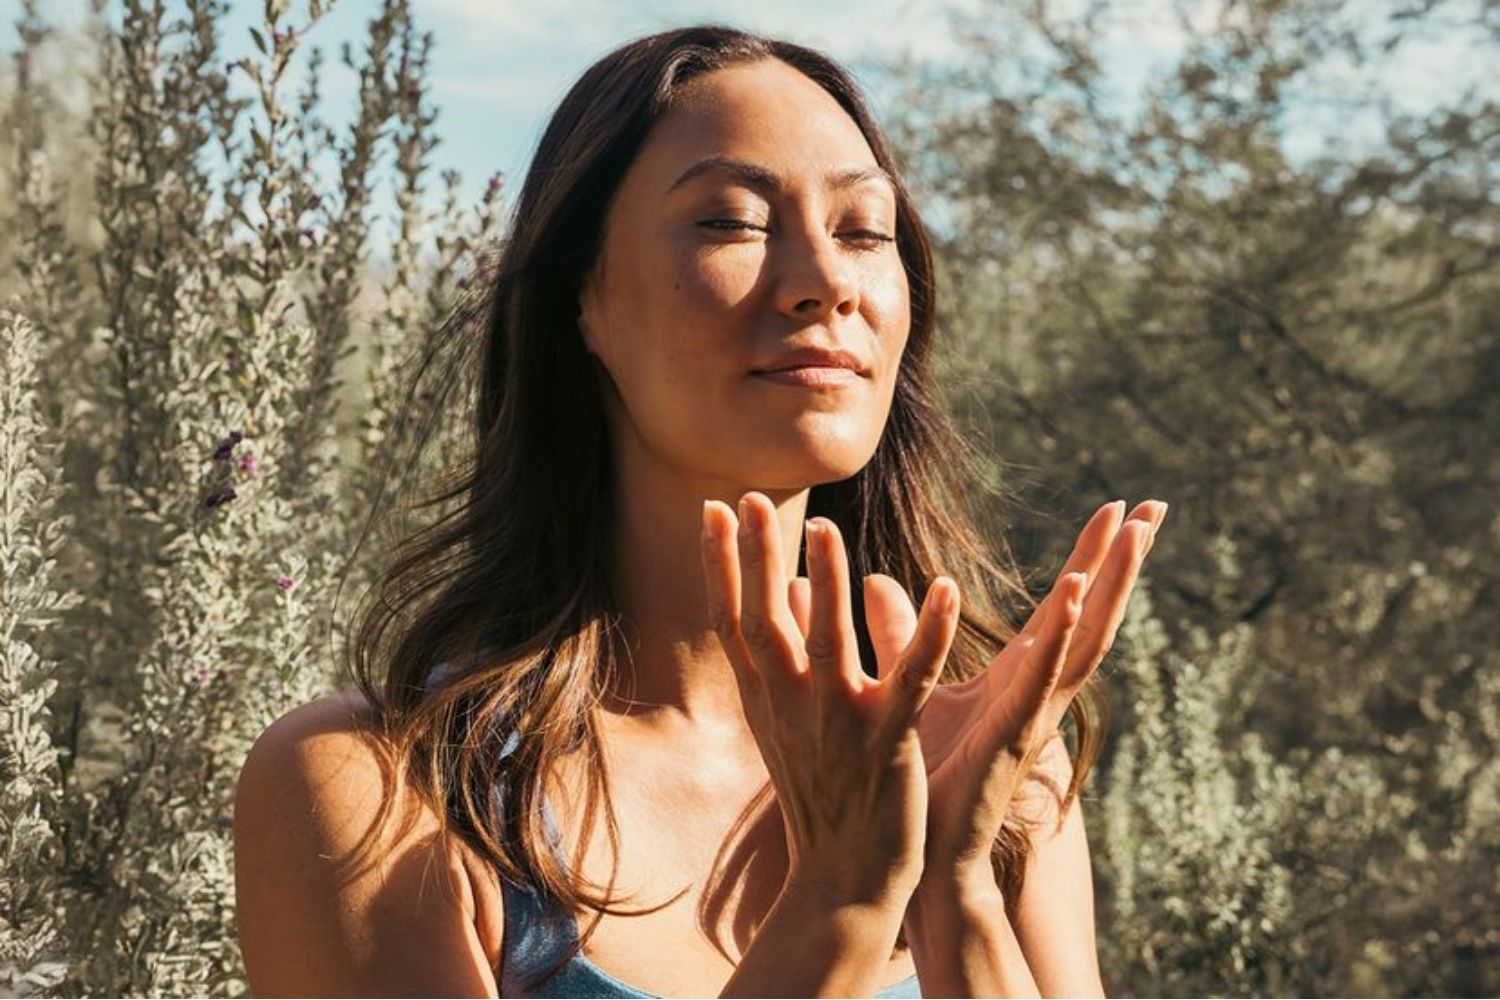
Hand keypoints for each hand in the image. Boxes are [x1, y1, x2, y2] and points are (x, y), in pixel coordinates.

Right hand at [700, 492, 963, 906]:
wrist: (843, 880)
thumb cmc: (821, 792)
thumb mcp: (789, 722)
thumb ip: (788, 655)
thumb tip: (792, 588)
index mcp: (767, 699)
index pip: (733, 620)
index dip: (721, 563)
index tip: (712, 508)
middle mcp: (791, 707)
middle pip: (766, 621)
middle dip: (757, 558)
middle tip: (749, 497)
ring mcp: (837, 725)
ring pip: (829, 642)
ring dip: (826, 582)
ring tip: (824, 527)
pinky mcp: (888, 742)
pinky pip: (909, 679)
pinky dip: (926, 633)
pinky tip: (946, 589)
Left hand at [785, 499, 1166, 887]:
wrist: (920, 848)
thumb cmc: (921, 771)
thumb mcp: (908, 683)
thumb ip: (899, 632)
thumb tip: (871, 581)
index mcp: (1020, 675)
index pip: (1066, 604)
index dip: (1094, 558)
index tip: (1118, 507)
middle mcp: (1038, 690)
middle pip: (1092, 614)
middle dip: (1123, 562)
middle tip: (1154, 507)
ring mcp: (1033, 714)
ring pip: (1082, 642)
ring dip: (1106, 587)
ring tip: (1130, 536)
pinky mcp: (1012, 738)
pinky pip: (1043, 681)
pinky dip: (1061, 638)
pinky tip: (1074, 598)